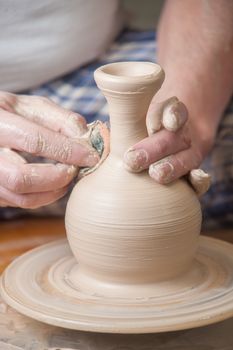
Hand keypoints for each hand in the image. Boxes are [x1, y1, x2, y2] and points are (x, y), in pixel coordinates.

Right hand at [0, 92, 98, 207]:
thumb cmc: (9, 114)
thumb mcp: (31, 106)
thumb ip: (60, 119)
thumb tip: (86, 139)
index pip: (33, 141)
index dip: (66, 150)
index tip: (90, 156)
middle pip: (21, 178)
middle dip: (57, 177)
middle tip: (76, 170)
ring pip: (21, 198)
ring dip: (53, 191)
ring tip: (69, 177)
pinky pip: (21, 203)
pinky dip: (45, 196)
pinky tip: (55, 183)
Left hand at [123, 97, 210, 194]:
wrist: (176, 128)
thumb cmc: (144, 126)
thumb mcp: (135, 117)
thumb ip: (119, 122)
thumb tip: (84, 134)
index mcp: (167, 115)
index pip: (169, 110)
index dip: (164, 115)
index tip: (156, 123)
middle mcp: (181, 133)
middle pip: (173, 137)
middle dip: (155, 148)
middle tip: (132, 160)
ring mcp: (189, 152)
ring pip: (187, 156)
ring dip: (173, 165)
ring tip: (157, 174)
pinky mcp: (194, 172)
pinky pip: (201, 178)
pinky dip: (200, 180)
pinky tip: (197, 180)